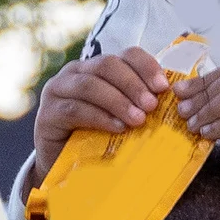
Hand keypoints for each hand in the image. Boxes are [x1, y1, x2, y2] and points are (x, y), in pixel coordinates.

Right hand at [33, 47, 169, 177]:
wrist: (62, 165)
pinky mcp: (47, 113)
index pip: (125, 54)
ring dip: (118, 101)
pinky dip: (100, 117)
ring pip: (91, 85)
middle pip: (107, 65)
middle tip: (152, 105)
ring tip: (138, 119)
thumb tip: (171, 100)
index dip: (146, 66)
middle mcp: (76, 72)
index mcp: (98, 67)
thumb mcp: (120, 116)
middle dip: (133, 84)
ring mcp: (58, 90)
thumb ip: (137, 104)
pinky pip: (75, 110)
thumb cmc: (96, 137)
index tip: (163, 87)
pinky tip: (117, 128)